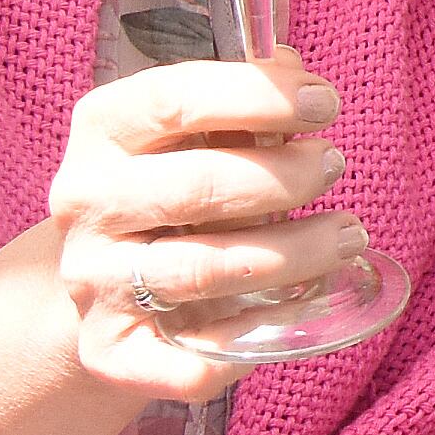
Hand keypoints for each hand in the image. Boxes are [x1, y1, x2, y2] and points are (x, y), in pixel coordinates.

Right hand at [46, 51, 365, 406]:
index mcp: (102, 130)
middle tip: (334, 165)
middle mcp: (86, 203)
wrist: (102, 279)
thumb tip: (296, 75)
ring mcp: (93, 281)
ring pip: (204, 271)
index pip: (174, 101)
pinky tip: (300, 311)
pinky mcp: (111, 352)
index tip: (325, 103)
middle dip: (283, 177)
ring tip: (348, 235)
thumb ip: (244, 98)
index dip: (257, 97)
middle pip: (195, 187)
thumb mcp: (194, 129)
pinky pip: (189, 359)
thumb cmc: (173, 185)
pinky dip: (250, 342)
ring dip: (294, 254)